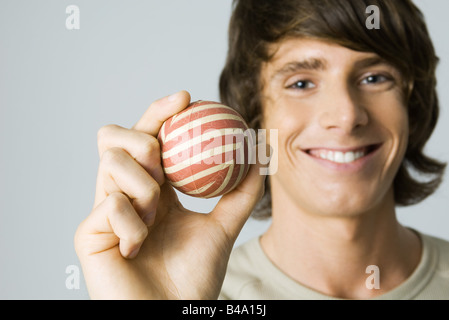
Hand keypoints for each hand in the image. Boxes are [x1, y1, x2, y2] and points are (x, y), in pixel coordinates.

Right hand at [74, 91, 265, 298]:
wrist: (174, 314)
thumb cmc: (194, 276)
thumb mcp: (223, 227)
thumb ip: (241, 192)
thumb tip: (258, 152)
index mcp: (150, 187)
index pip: (148, 137)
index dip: (160, 112)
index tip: (186, 97)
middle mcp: (123, 192)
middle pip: (114, 136)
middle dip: (142, 139)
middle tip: (162, 160)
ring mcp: (103, 210)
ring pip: (110, 163)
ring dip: (143, 185)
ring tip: (155, 215)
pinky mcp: (87, 232)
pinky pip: (110, 205)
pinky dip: (133, 224)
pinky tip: (138, 247)